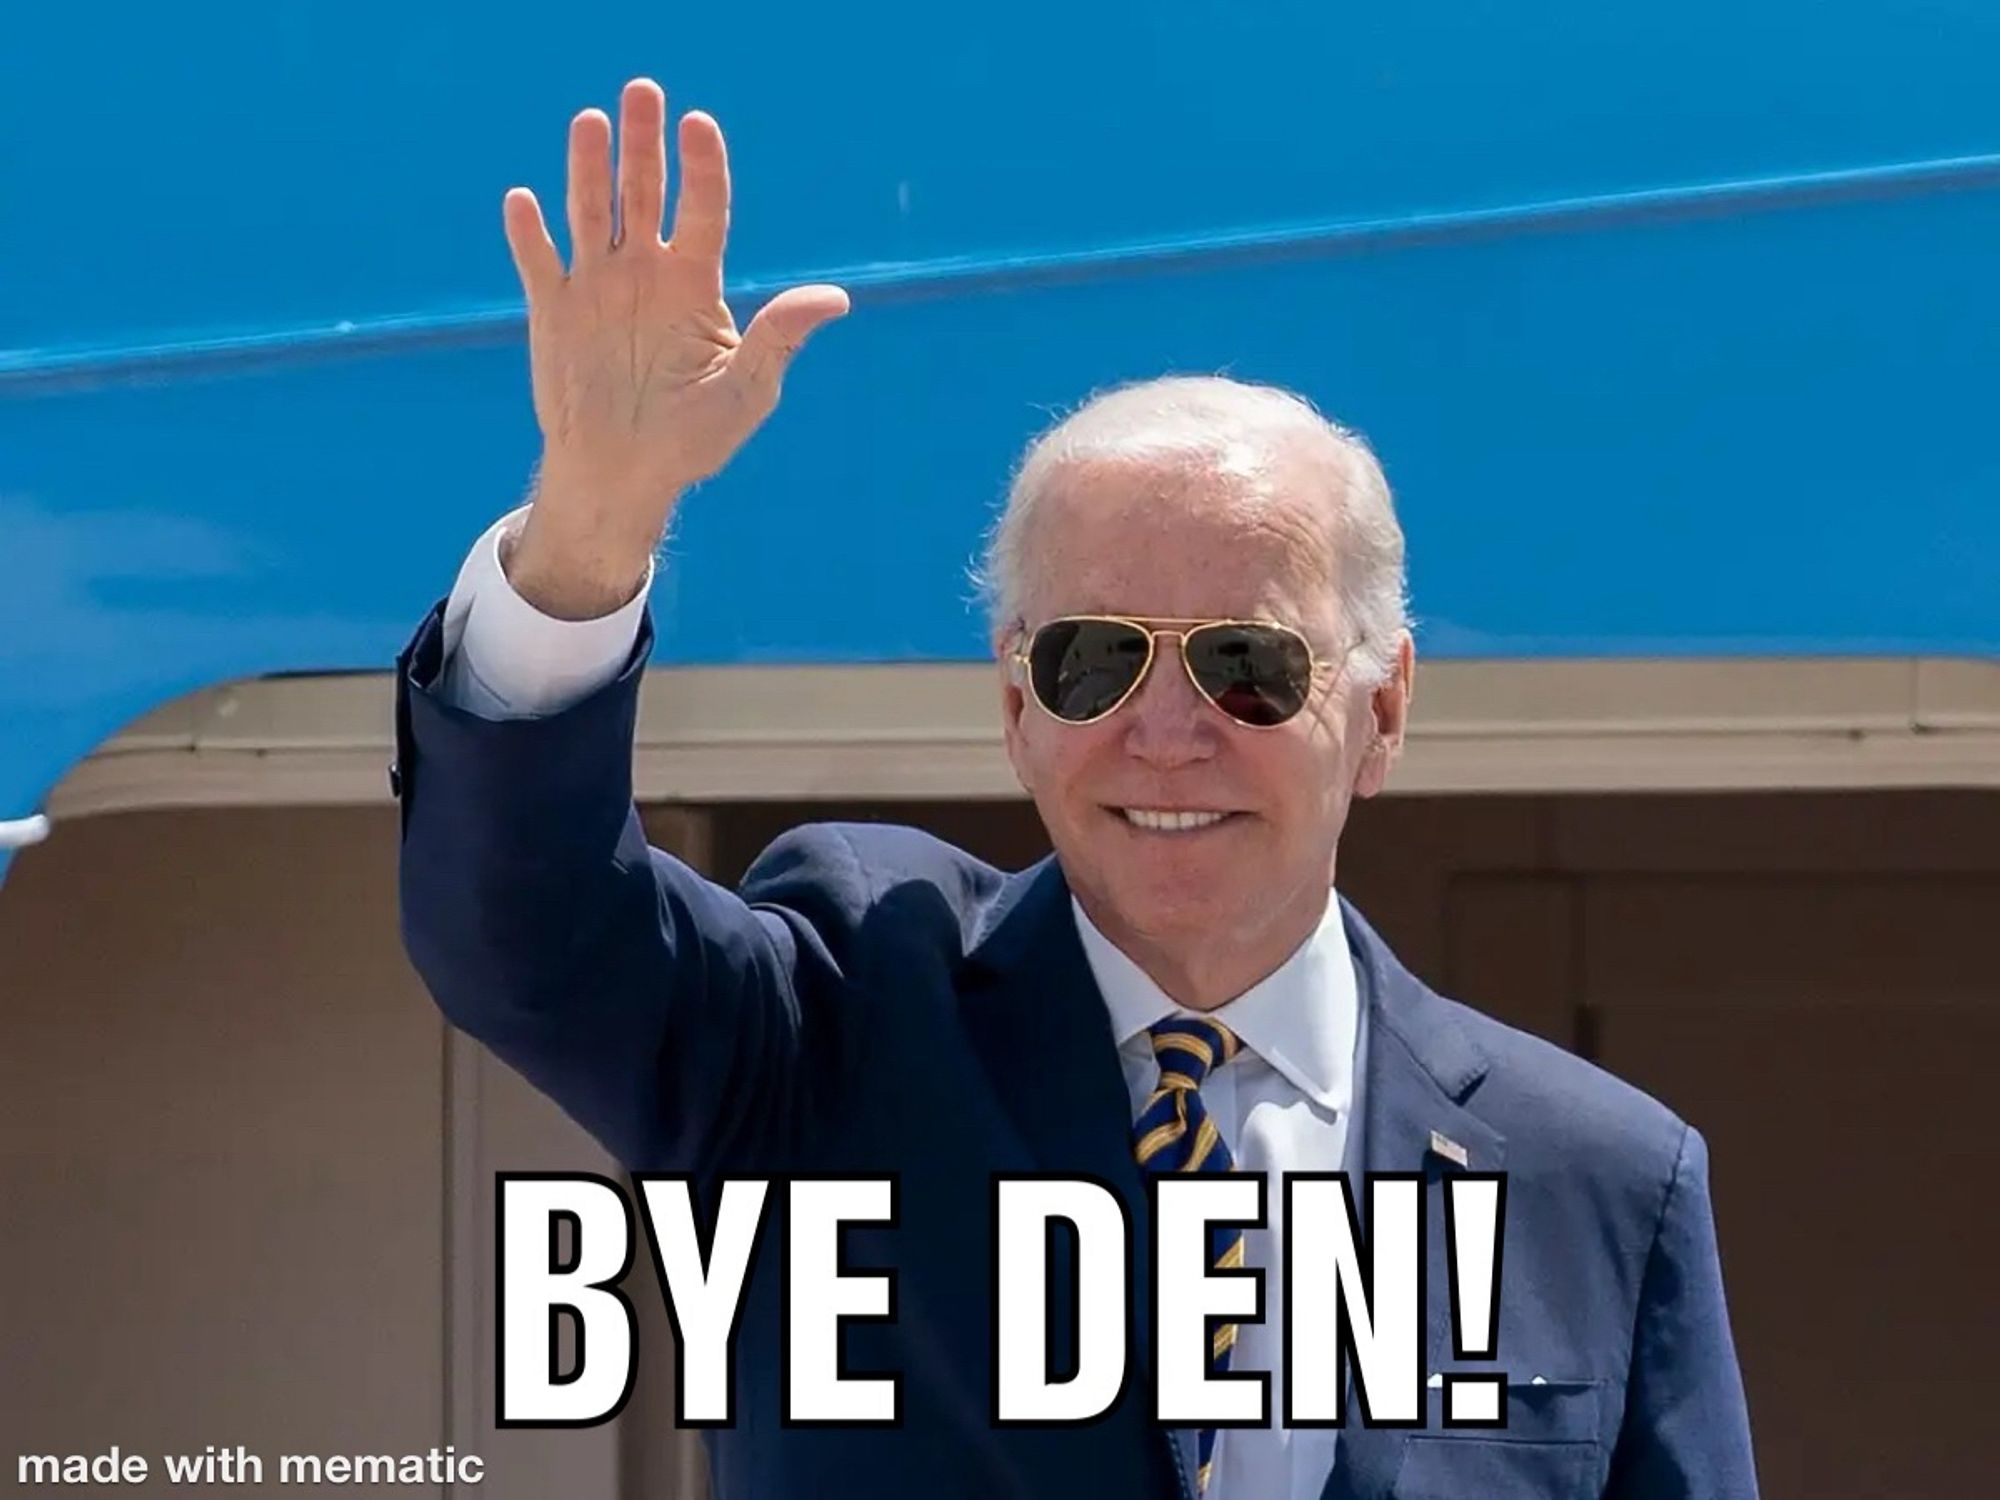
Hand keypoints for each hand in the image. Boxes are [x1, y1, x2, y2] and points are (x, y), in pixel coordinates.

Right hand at [501, 78, 848, 616]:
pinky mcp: (552, 311)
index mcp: (695, 284)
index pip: (702, 209)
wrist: (626, 476)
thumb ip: (780, 337)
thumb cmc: (695, 438)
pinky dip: (529, 234)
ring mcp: (597, 287)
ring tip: (590, 121)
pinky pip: (538, 262)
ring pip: (590, 212)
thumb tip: (836, 298)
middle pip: (643, 192)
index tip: (698, 124)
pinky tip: (525, 203)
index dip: (701, 166)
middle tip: (642, 91)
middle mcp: (646, 272)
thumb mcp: (748, 390)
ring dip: (588, 167)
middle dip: (643, 143)